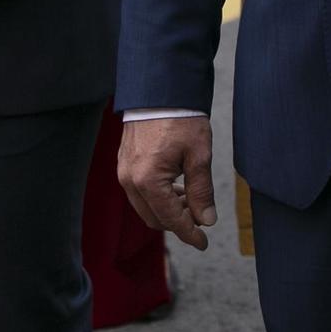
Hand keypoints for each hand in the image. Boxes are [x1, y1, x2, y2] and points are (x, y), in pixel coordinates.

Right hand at [118, 116, 216, 249]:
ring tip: (192, 201)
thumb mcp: (199, 155)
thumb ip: (201, 191)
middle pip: (154, 218)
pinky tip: (176, 189)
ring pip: (145, 207)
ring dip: (168, 210)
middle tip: (201, 218)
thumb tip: (206, 220)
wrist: (160, 89)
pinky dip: (158, 198)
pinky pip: (139, 193)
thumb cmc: (181, 118)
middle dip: (178, 223)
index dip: (189, 234)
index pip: (171, 219)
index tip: (204, 242)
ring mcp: (123, 172)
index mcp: (148, 181)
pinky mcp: (124, 164)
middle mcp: (130, 180)